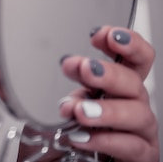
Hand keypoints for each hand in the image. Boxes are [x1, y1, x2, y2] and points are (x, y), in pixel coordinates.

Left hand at [59, 25, 158, 161]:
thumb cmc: (69, 136)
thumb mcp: (62, 109)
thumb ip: (60, 91)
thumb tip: (43, 75)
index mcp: (115, 87)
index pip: (134, 59)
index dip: (126, 43)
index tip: (101, 35)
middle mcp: (131, 104)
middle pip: (134, 82)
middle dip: (108, 72)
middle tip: (85, 68)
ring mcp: (139, 131)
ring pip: (138, 113)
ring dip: (108, 109)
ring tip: (80, 111)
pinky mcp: (140, 155)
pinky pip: (132, 146)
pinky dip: (106, 139)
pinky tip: (82, 136)